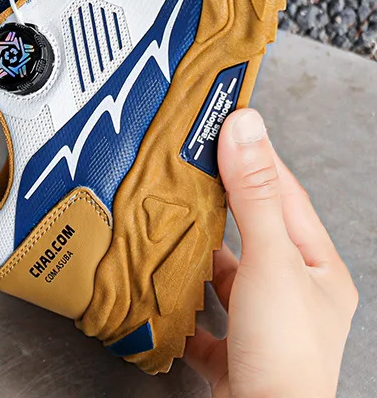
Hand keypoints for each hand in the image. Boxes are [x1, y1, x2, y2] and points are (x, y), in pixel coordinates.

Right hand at [185, 109, 357, 397]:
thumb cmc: (284, 355)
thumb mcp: (270, 261)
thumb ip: (253, 194)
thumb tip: (245, 128)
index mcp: (316, 266)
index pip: (283, 192)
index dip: (254, 155)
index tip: (224, 123)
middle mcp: (292, 292)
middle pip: (250, 230)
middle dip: (217, 199)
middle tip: (186, 165)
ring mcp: (262, 322)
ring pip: (224, 270)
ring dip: (196, 249)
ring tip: (167, 220)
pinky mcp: (232, 350)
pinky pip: (203, 313)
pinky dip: (181, 298)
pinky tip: (162, 286)